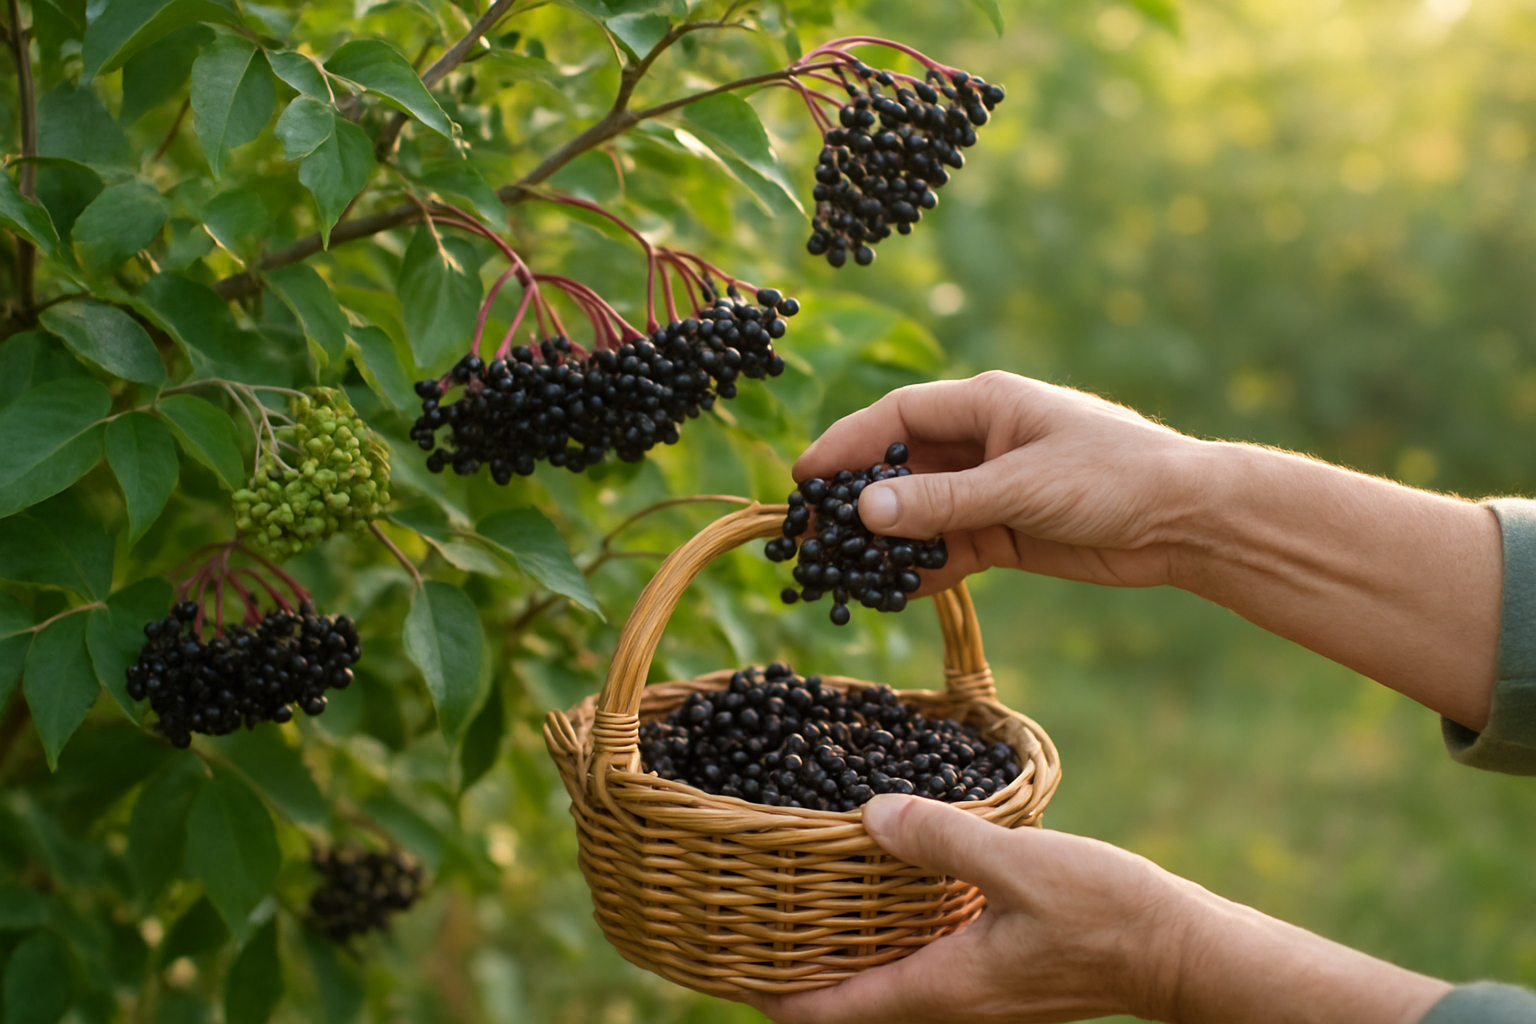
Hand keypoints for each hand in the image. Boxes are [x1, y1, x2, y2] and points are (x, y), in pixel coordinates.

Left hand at [747, 795, 1450, 1023]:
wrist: (1179, 949)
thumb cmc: (1108, 914)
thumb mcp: (1022, 866)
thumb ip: (943, 840)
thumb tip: (870, 815)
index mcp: (941, 987)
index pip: (831, 1011)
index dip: (771, 994)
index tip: (720, 964)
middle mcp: (948, 1000)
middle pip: (847, 1000)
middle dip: (793, 967)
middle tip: (744, 921)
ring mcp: (972, 989)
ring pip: (882, 978)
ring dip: (838, 948)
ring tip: (796, 898)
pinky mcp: (993, 968)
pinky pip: (918, 958)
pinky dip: (884, 930)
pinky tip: (880, 884)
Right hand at [793, 372, 1212, 593]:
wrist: (1189, 522)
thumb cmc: (1114, 477)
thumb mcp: (1022, 486)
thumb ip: (943, 501)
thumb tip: (866, 512)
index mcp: (987, 404)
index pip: (898, 416)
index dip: (848, 444)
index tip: (805, 478)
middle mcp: (984, 441)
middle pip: (902, 466)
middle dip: (858, 500)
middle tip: (811, 536)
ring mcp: (995, 489)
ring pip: (922, 512)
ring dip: (887, 540)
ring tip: (842, 572)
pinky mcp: (1009, 533)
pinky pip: (951, 548)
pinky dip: (924, 568)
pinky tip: (895, 592)